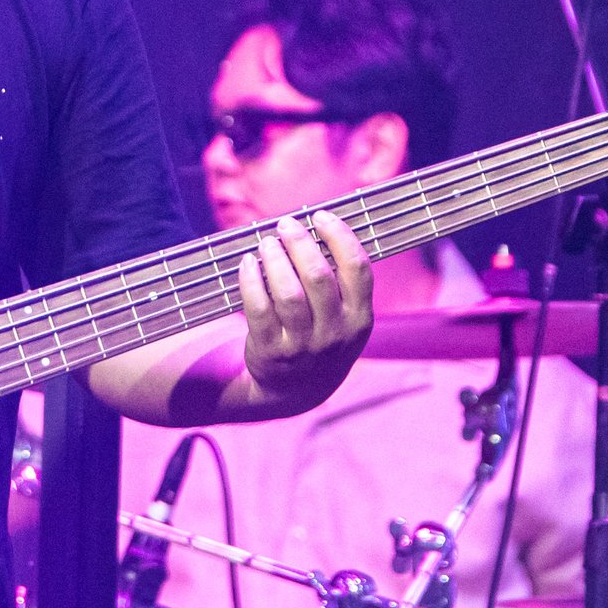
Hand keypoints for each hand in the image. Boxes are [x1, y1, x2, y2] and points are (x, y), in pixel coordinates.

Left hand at [234, 209, 373, 412]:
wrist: (297, 391)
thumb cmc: (322, 338)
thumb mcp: (346, 318)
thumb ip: (341, 282)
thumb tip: (316, 227)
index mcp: (359, 319)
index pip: (357, 268)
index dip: (340, 236)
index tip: (321, 216)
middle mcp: (334, 333)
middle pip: (319, 276)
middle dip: (300, 243)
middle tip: (286, 224)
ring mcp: (303, 345)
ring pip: (288, 293)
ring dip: (275, 259)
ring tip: (267, 242)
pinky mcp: (272, 352)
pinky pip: (259, 309)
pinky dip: (251, 280)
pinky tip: (248, 263)